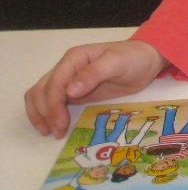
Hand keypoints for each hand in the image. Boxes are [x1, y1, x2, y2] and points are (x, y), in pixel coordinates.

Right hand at [25, 40, 166, 137]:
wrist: (146, 59)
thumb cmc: (134, 58)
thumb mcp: (117, 62)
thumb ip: (94, 74)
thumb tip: (69, 91)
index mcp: (74, 58)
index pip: (54, 84)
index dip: (53, 105)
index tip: (61, 124)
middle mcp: (67, 67)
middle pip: (41, 91)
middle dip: (45, 113)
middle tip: (57, 132)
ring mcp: (68, 79)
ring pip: (40, 96)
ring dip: (40, 114)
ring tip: (51, 132)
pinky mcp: (73, 91)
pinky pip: (50, 101)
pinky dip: (46, 113)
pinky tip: (52, 125)